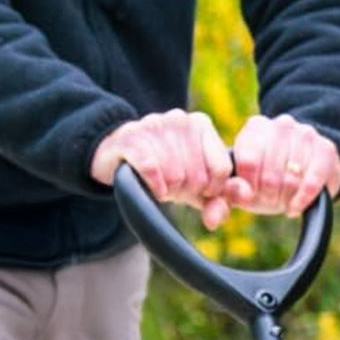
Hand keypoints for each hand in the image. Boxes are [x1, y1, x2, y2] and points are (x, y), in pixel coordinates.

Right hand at [91, 109, 233, 228]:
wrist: (118, 156)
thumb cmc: (164, 172)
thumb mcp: (195, 187)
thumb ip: (216, 202)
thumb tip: (215, 221)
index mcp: (201, 124)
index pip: (222, 169)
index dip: (211, 189)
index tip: (198, 189)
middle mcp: (180, 118)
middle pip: (198, 176)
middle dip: (186, 191)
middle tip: (172, 185)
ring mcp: (155, 124)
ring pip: (175, 176)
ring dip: (167, 190)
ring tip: (160, 182)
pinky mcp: (131, 137)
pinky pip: (151, 168)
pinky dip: (154, 185)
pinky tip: (153, 188)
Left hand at [225, 113, 339, 218]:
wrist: (307, 173)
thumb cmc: (268, 181)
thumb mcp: (245, 187)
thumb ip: (232, 191)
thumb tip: (242, 192)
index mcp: (256, 128)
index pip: (248, 162)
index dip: (250, 186)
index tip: (253, 192)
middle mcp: (281, 124)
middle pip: (269, 173)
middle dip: (268, 194)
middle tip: (271, 198)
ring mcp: (305, 133)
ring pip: (291, 178)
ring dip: (286, 197)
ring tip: (285, 198)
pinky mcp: (326, 149)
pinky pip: (312, 181)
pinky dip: (302, 200)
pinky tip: (296, 206)